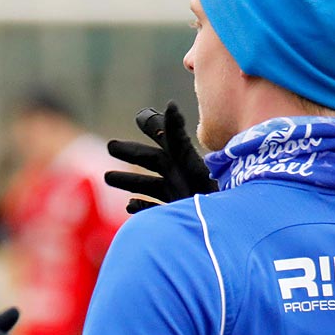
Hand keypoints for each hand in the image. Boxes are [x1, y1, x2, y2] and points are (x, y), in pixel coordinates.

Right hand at [103, 100, 216, 214]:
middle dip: (132, 153)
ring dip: (130, 182)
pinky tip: (130, 206)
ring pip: (150, 186)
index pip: (165, 138)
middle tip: (110, 146)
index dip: (153, 126)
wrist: (227, 229)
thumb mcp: (190, 162)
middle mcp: (182, 177)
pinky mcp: (178, 217)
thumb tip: (170, 105)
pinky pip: (157, 209)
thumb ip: (177, 137)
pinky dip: (143, 207)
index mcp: (184, 161)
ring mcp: (180, 196)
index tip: (140, 116)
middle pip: (153, 161)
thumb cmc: (207, 195)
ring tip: (108, 176)